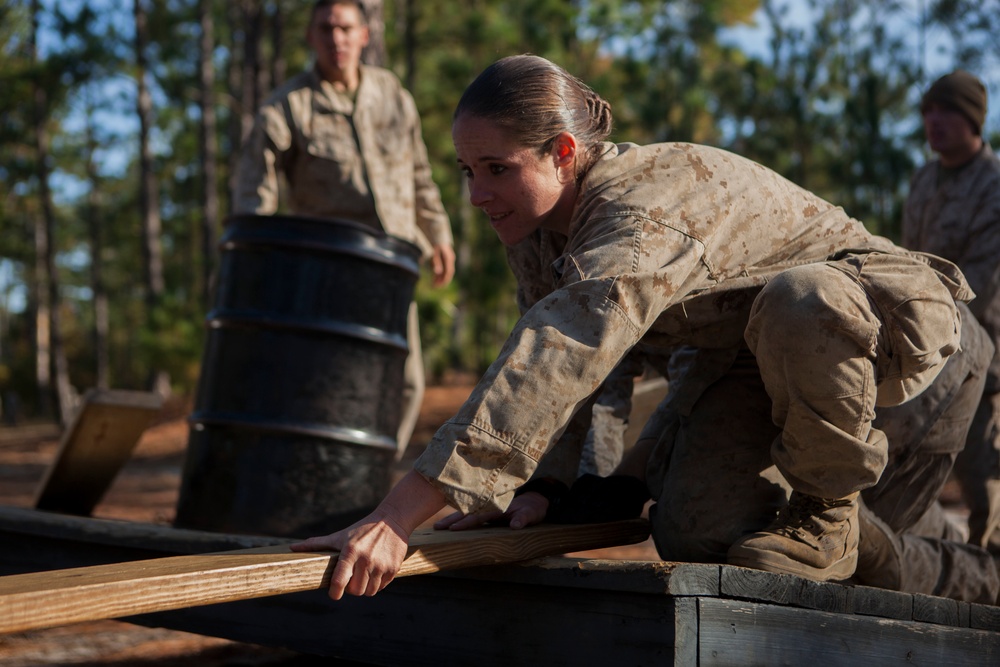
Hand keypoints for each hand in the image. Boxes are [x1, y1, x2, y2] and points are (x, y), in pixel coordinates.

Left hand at [291, 511, 408, 599]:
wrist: (392, 521)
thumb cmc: (361, 529)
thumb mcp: (340, 535)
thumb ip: (316, 544)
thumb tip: (292, 548)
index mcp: (350, 552)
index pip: (339, 581)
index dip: (334, 592)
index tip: (334, 594)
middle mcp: (366, 560)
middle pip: (355, 591)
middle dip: (350, 589)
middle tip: (350, 580)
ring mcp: (381, 565)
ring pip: (369, 592)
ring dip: (364, 588)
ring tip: (363, 576)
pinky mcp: (393, 569)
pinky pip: (381, 587)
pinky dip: (376, 584)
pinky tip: (375, 572)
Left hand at [431, 243, 454, 287]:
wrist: (440, 238)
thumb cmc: (438, 246)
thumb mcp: (436, 254)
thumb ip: (437, 263)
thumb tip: (438, 272)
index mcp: (449, 259)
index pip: (449, 272)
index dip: (445, 279)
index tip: (439, 285)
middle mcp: (451, 261)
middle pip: (448, 274)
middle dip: (442, 281)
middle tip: (435, 287)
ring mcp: (449, 261)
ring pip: (446, 272)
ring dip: (441, 279)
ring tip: (434, 285)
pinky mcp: (446, 262)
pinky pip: (444, 270)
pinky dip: (439, 274)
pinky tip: (434, 279)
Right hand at [433, 491, 549, 530]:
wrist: (534, 501)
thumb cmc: (532, 509)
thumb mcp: (531, 514)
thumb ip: (523, 519)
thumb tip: (515, 525)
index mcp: (495, 507)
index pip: (477, 516)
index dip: (464, 522)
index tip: (452, 528)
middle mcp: (488, 507)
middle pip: (466, 513)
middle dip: (451, 520)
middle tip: (435, 527)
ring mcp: (486, 510)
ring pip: (465, 513)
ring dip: (452, 519)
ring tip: (437, 526)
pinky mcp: (486, 513)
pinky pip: (470, 515)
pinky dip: (458, 519)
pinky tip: (448, 524)